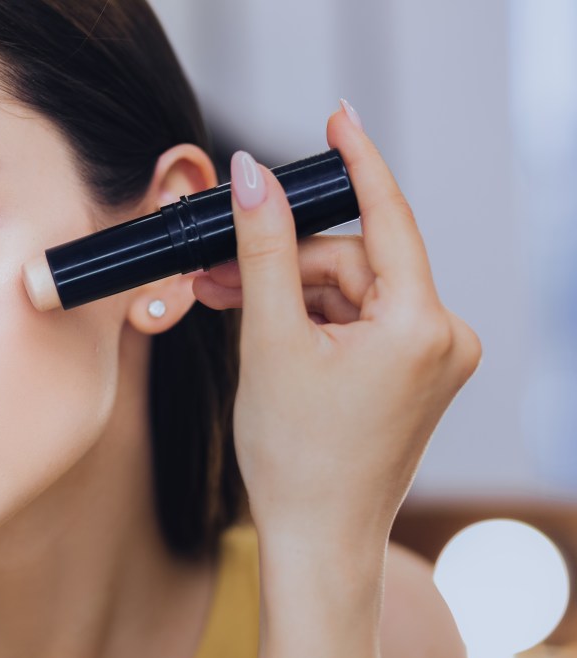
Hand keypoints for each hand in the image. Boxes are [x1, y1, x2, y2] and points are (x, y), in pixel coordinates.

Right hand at [192, 107, 481, 546]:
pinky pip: (357, 319)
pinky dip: (309, 318)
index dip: (357, 161)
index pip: (387, 217)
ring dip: (288, 293)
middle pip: (352, 261)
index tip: (337, 117)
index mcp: (422, 326)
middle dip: (283, 263)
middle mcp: (443, 337)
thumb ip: (263, 248)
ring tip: (227, 306)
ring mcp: (430, 358)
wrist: (315, 538)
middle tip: (217, 272)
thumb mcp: (270, 339)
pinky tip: (265, 330)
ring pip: (348, 290)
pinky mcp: (412, 372)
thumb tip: (253, 176)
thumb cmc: (296, 456)